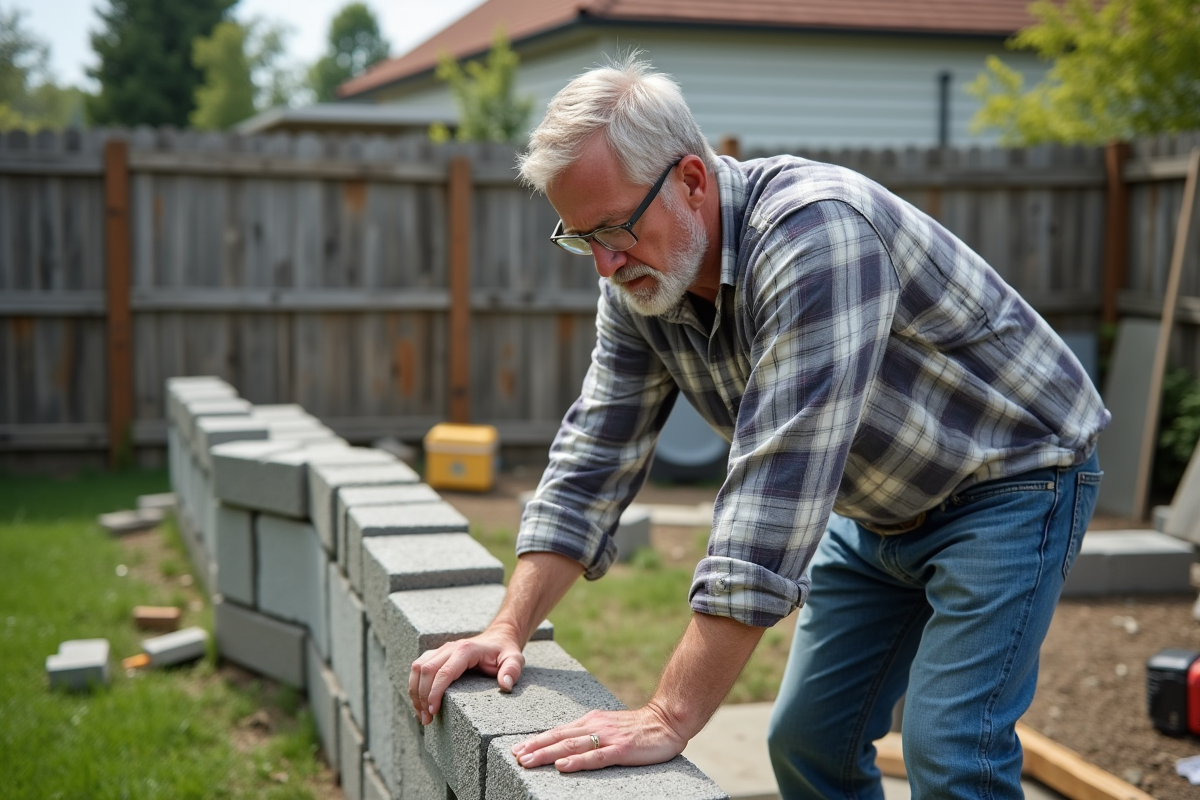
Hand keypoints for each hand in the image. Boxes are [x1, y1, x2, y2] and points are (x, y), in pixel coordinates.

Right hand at [408, 628, 524, 724]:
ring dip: (414, 692)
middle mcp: (449, 648)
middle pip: (425, 670)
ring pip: (417, 667)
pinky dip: (414, 685)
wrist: (498, 638)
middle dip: (421, 696)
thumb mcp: (514, 659)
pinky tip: (419, 703)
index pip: (443, 672)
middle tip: (426, 720)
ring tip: (420, 714)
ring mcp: (441, 650)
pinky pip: (418, 667)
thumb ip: (512, 671)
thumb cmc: (505, 651)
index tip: (432, 711)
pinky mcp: (437, 655)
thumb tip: (505, 686)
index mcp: (465, 650)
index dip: (434, 692)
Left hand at [510, 704, 686, 771]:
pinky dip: (576, 762)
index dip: (536, 740)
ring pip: (570, 746)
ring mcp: (607, 737)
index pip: (558, 731)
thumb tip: (565, 746)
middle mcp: (594, 726)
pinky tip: (562, 767)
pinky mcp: (621, 750)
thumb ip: (589, 734)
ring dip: (546, 754)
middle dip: (534, 747)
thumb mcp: (608, 726)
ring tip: (527, 761)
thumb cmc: (638, 728)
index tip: (516, 748)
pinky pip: (595, 757)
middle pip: (558, 738)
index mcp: (590, 721)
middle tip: (514, 756)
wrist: (667, 720)